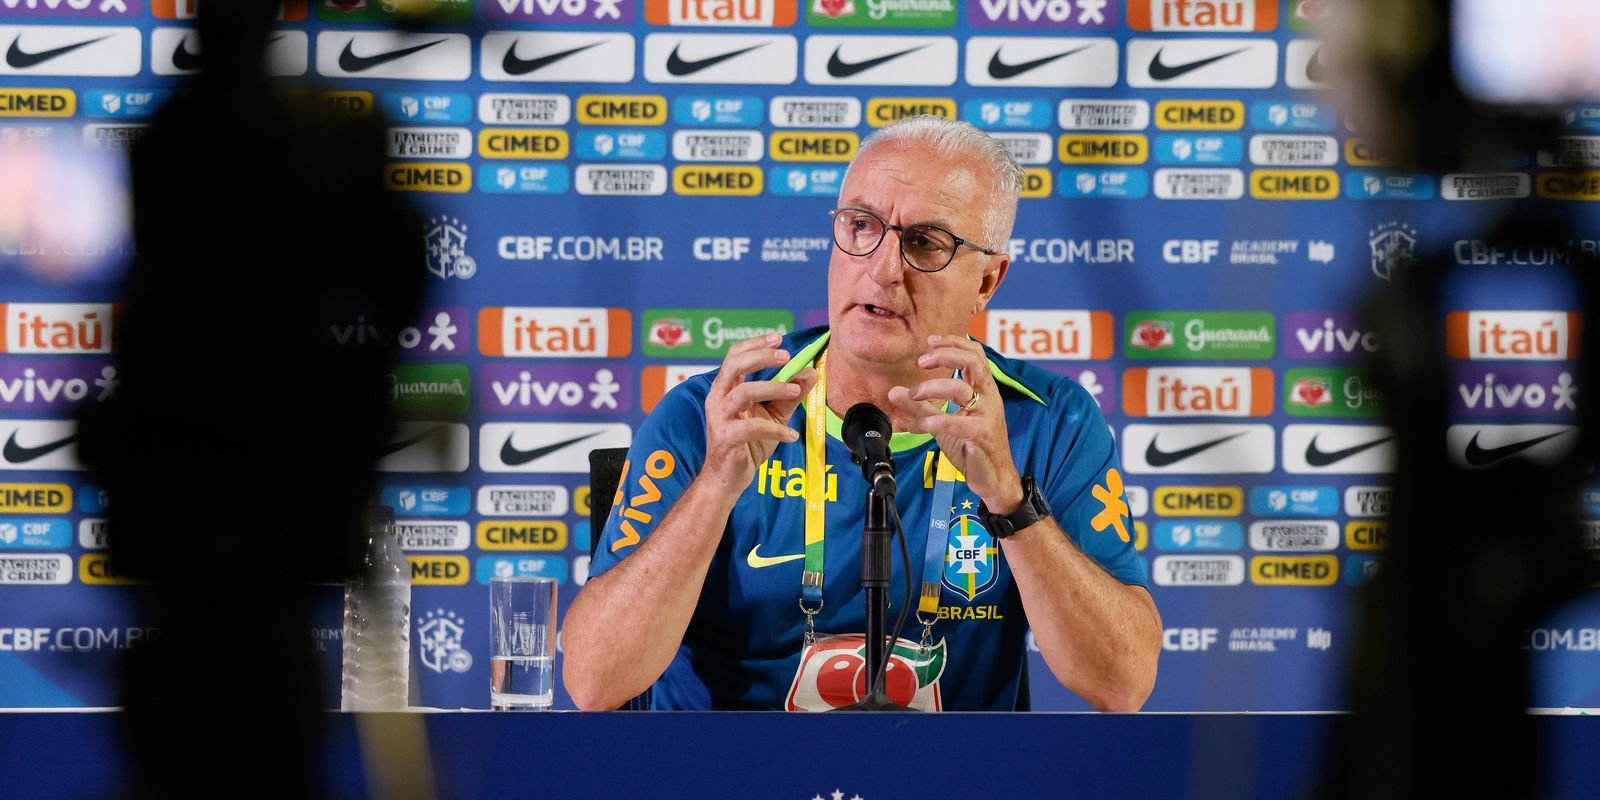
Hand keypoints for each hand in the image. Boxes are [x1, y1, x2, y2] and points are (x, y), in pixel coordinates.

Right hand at [701, 333, 817, 495]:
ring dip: (772, 387)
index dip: (755, 344)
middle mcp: (718, 398)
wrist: (729, 477)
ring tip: (794, 390)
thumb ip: (790, 395)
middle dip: (761, 357)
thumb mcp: (773, 415)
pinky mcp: (726, 438)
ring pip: (743, 392)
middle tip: (786, 357)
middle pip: (734, 366)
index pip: (735, 356)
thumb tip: (810, 373)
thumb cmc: (748, 442)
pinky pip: (753, 427)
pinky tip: (791, 435)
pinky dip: (776, 429)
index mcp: (726, 388)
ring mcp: (720, 418)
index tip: (779, 338)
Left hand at [887, 335, 1022, 513]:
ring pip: (962, 389)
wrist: (993, 478)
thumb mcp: (942, 423)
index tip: (930, 341)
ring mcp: (987, 415)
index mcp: (982, 390)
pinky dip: (938, 420)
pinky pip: (960, 423)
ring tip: (914, 394)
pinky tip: (921, 425)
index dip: (954, 343)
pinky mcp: (983, 435)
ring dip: (933, 387)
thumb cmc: (972, 447)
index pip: (975, 355)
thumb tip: (894, 391)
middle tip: (922, 361)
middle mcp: (988, 397)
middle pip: (973, 362)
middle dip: (945, 355)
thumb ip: (920, 407)